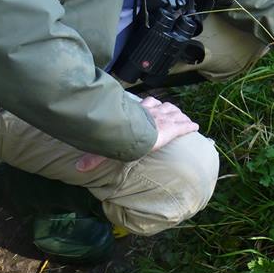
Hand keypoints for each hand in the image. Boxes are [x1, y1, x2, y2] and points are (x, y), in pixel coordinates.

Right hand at [75, 97, 198, 172]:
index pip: (147, 104)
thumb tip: (78, 168)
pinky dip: (190, 126)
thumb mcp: (107, 145)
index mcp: (139, 112)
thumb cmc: (122, 135)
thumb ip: (94, 157)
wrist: (136, 132)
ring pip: (175, 112)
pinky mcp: (175, 128)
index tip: (151, 105)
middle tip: (170, 113)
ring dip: (179, 115)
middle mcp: (154, 111)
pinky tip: (195, 127)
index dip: (150, 105)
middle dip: (167, 109)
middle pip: (163, 106)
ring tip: (182, 118)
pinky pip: (185, 125)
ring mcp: (166, 118)